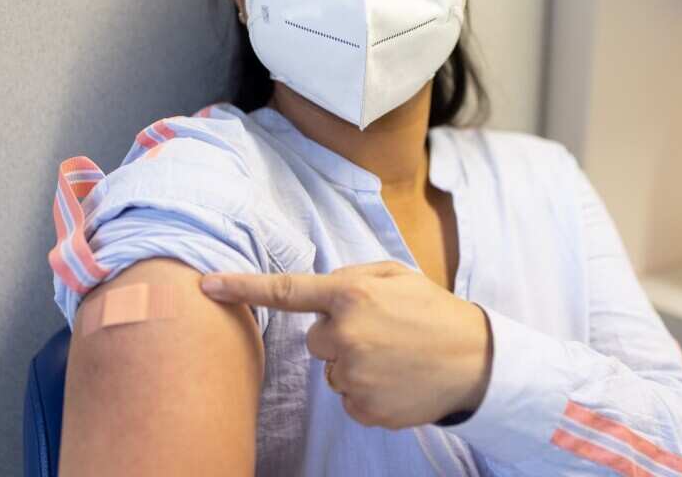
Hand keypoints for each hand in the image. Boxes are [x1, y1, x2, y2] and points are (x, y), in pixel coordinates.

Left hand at [200, 261, 492, 429]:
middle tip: (380, 332)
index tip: (206, 284)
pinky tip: (395, 379)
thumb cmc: (433, 311)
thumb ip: (350, 277)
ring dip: (354, 363)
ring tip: (394, 355)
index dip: (241, 287)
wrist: (475, 360)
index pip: (285, 291)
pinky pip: (347, 398)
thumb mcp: (396, 275)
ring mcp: (353, 375)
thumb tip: (316, 295)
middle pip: (315, 339)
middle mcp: (345, 335)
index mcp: (351, 294)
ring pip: (331, 370)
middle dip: (339, 334)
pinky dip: (366, 390)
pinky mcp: (363, 407)